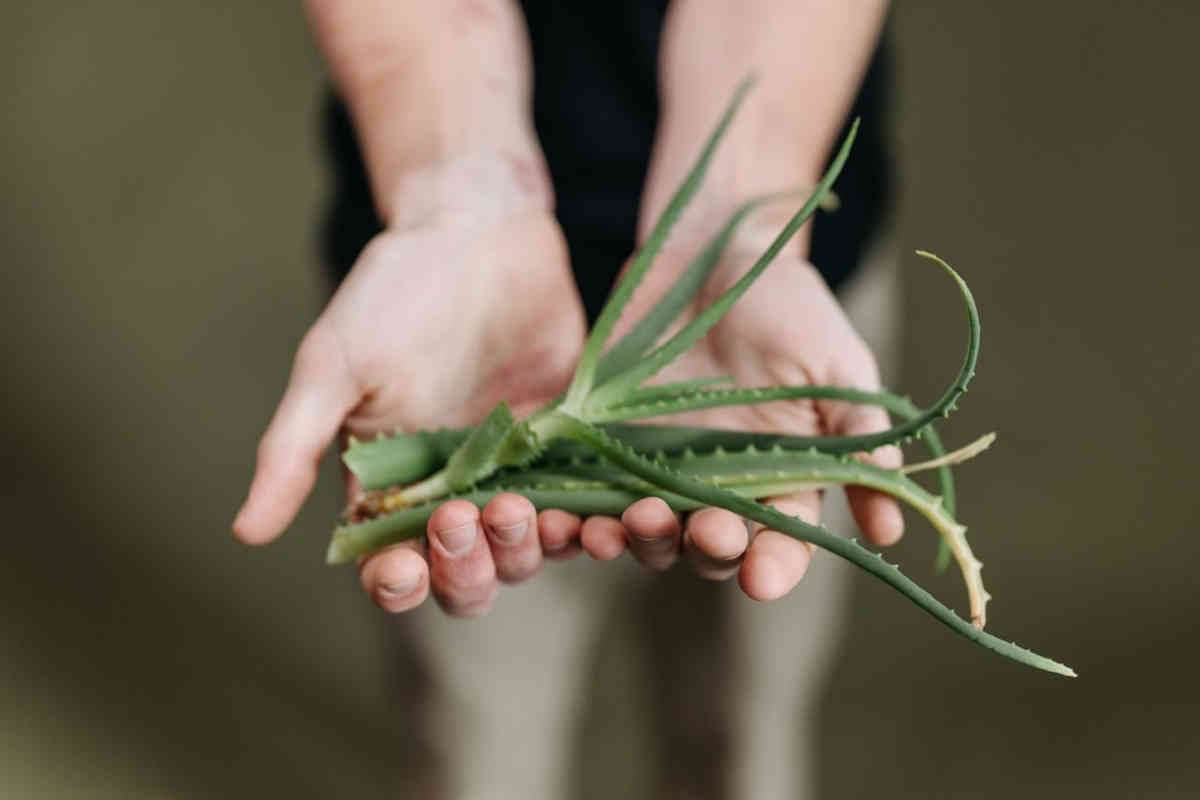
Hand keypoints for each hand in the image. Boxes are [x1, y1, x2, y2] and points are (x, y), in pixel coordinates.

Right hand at [233, 155, 586, 615]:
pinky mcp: (573, 447)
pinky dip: (596, 524)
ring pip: (529, 551)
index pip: (392, 566)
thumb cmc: (393, 293)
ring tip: (527, 511)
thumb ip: (295, 448)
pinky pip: (588, 504)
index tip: (403, 566)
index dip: (398, 582)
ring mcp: (517, 473)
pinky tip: (605, 517)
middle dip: (467, 567)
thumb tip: (245, 531)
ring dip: (528, 549)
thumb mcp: (334, 365)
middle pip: (466, 576)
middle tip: (465, 517)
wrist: (479, 230)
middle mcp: (455, 493)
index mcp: (390, 487)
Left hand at [565, 221, 904, 599]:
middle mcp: (717, 486)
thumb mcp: (835, 364)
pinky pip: (586, 494)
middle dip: (707, 549)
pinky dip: (574, 515)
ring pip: (646, 532)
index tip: (763, 579)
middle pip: (710, 548)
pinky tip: (562, 516)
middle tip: (705, 531)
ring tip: (627, 525)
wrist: (710, 251)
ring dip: (637, 540)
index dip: (775, 567)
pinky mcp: (604, 445)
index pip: (781, 543)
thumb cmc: (786, 305)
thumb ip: (857, 438)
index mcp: (780, 478)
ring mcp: (656, 469)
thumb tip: (891, 529)